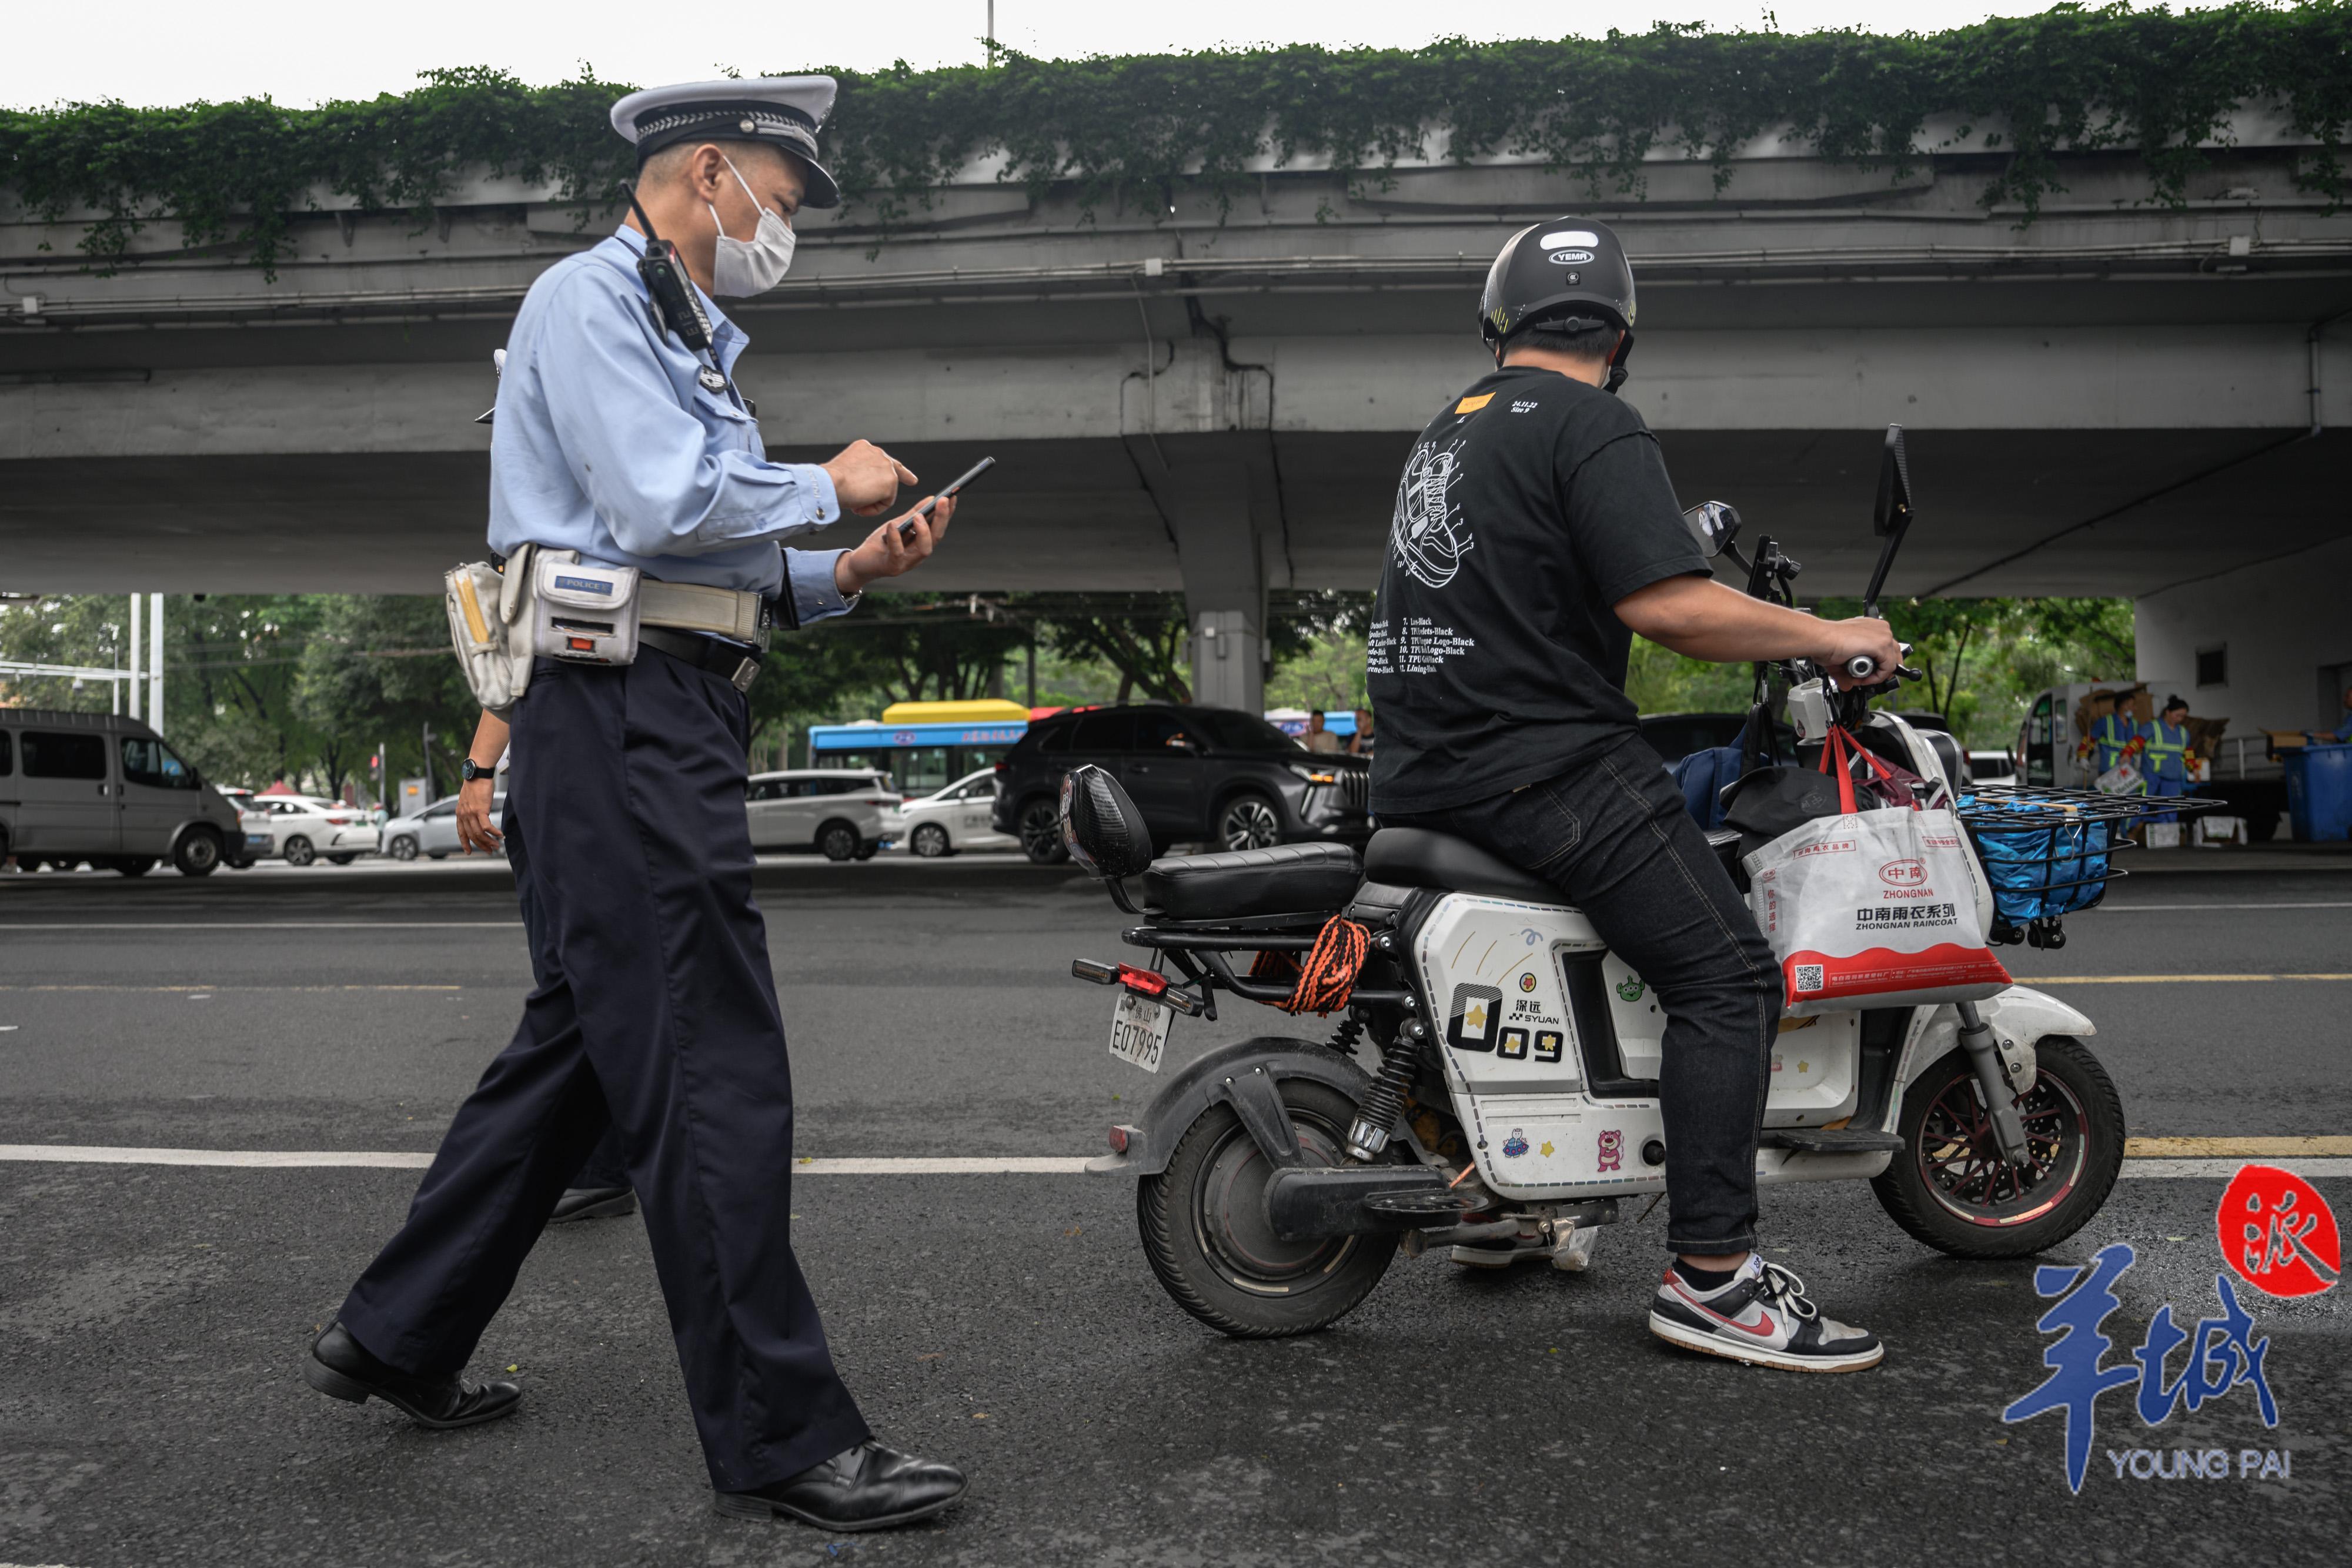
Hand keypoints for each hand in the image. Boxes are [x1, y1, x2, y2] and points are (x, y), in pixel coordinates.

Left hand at [455, 776, 501, 853]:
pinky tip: (500, 835)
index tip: (468, 851)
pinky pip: (487, 826)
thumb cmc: (475, 784)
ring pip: (479, 833)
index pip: (461, 832)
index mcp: (459, 813)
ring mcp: (471, 813)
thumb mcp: (468, 799)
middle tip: (490, 850)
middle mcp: (463, 815)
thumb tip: (478, 816)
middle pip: (472, 835)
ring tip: (496, 845)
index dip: (465, 843)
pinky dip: (494, 832)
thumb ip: (470, 809)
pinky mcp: (480, 810)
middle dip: (481, 845)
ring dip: (489, 841)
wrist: (477, 774)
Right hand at [821, 440, 918, 516]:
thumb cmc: (829, 481)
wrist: (828, 483)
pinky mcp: (890, 482)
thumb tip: (863, 487)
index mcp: (864, 448)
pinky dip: (874, 509)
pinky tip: (860, 507)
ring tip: (856, 504)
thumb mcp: (844, 471)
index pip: (883, 459)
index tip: (910, 476)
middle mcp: (878, 453)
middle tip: (912, 480)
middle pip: (894, 471)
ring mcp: (886, 466)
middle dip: (904, 477)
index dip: (897, 469)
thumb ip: (859, 474)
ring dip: (872, 502)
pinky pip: (886, 503)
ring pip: (887, 491)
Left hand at [834, 495, 955, 595]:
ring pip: (924, 549)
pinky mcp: (891, 567)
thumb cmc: (880, 543)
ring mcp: (906, 563)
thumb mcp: (898, 524)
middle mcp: (918, 555)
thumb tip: (931, 498)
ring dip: (924, 532)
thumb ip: (913, 514)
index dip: (947, 513)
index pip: (939, 528)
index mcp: (921, 544)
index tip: (952, 496)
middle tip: (944, 501)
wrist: (860, 562)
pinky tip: (892, 525)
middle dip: (942, 519)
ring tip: (919, 516)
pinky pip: (897, 553)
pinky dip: (896, 538)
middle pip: (936, 538)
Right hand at [1814, 616, 1904, 679]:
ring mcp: (1883, 635)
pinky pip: (1888, 668)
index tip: (1868, 674)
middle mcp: (1880, 628)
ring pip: (1892, 663)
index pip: (1887, 647)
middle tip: (1869, 679)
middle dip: (1883, 670)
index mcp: (1871, 626)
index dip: (1880, 664)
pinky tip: (1864, 679)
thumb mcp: (1841, 658)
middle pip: (1894, 654)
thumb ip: (1847, 672)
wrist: (1820, 639)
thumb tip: (1847, 685)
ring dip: (1877, 675)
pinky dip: (1877, 677)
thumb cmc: (1825, 642)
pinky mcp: (1882, 645)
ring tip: (1861, 679)